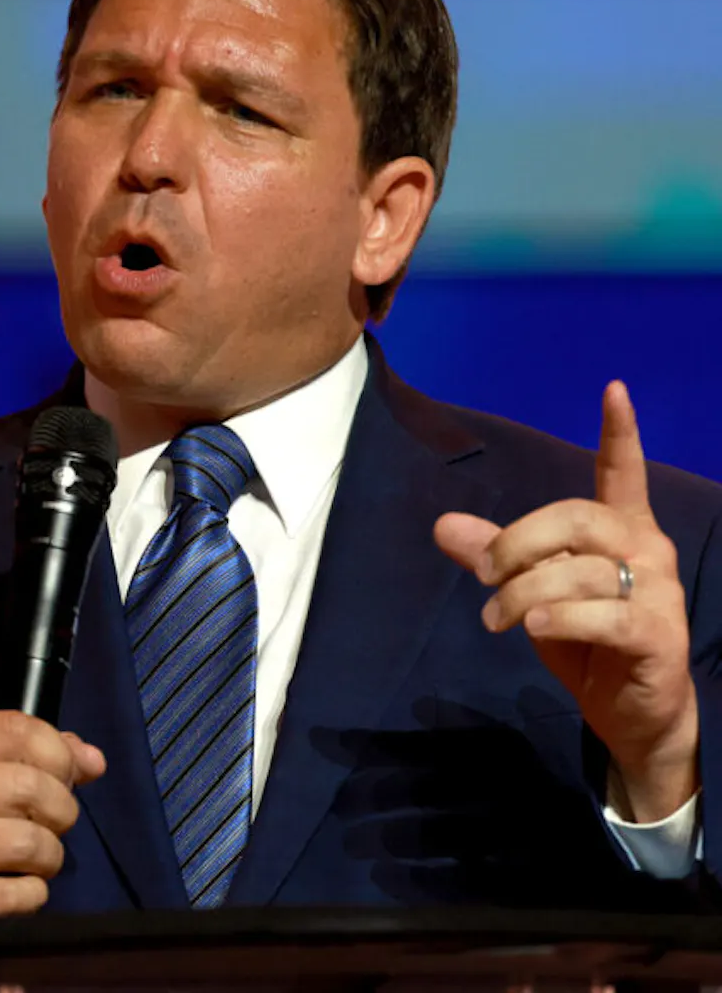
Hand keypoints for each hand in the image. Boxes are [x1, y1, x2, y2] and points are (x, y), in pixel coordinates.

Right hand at [0, 710, 105, 927]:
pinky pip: (20, 894)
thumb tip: (92, 760)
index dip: (59, 752)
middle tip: (49, 829)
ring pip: (30, 842)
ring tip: (31, 864)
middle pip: (31, 785)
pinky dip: (31, 897)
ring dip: (48, 859)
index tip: (66, 777)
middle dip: (61, 811)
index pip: (15, 727)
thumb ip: (32, 761)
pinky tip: (11, 892)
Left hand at [434, 382, 697, 822]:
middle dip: (517, 543)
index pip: (623, 472)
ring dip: (522, 593)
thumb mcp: (530, 593)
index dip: (620, 433)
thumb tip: (443, 525)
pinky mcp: (659, 635)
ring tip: (497, 619)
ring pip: (579, 571)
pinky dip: (558, 619)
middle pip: (575, 518)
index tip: (614, 389)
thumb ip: (495, 556)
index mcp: (621, 531)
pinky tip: (530, 625)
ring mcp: (659, 593)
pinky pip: (603, 615)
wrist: (632, 713)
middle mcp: (647, 551)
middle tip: (485, 576)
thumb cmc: (584, 642)